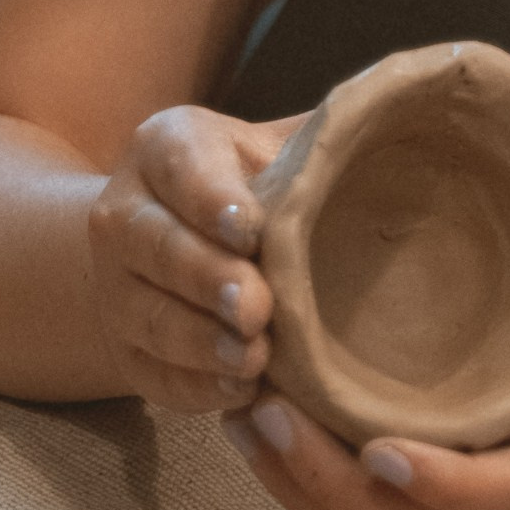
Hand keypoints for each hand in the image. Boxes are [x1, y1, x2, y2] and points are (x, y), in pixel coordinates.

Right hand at [86, 100, 300, 415]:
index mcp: (163, 149)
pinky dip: (195, 388)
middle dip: (207, 280)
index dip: (212, 199)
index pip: (181, 167)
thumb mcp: (268, 148)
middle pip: (158, 248)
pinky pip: (153, 373)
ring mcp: (117, 287)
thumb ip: (315, 141)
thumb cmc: (244, 186)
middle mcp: (125, 214)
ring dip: (201, 344)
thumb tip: (392, 115)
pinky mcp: (126, 348)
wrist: (161, 241)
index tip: (251, 229)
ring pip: (151, 318)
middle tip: (255, 306)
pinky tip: (238, 393)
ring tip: (253, 360)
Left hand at [223, 35, 509, 509]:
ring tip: (243, 415)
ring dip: (307, 490)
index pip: (506, 485)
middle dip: (330, 484)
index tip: (382, 451)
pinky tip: (266, 432)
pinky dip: (317, 491)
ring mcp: (486, 491)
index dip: (442, 481)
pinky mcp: (461, 487)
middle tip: (263, 410)